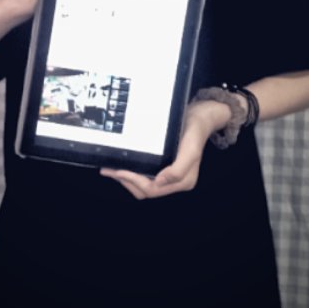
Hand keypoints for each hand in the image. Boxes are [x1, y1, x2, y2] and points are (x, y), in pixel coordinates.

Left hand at [100, 100, 230, 198]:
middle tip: (109, 170)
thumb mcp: (190, 149)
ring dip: (126, 179)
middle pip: (145, 190)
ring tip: (111, 169)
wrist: (200, 116)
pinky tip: (123, 165)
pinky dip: (132, 173)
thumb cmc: (194, 131)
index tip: (119, 170)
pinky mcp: (164, 165)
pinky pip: (146, 175)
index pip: (153, 189)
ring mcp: (169, 174)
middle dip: (126, 182)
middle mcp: (175, 181)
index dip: (134, 182)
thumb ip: (178, 170)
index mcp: (183, 181)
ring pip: (143, 185)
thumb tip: (159, 182)